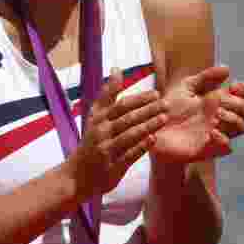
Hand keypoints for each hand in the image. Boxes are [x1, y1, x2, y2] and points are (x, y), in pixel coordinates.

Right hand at [69, 67, 166, 197]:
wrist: (77, 175)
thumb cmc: (90, 141)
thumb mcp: (95, 116)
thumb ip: (108, 94)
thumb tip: (117, 69)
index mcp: (99, 119)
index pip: (121, 105)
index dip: (139, 99)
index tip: (156, 94)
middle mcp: (101, 132)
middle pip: (127, 118)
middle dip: (148, 110)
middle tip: (166, 104)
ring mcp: (107, 150)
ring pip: (130, 135)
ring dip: (148, 126)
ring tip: (164, 118)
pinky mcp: (112, 167)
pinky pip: (129, 155)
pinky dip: (141, 147)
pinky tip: (154, 139)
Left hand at [150, 66, 243, 163]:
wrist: (154, 129)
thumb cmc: (170, 109)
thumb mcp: (185, 87)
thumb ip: (205, 77)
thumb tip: (227, 69)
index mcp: (218, 101)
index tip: (233, 87)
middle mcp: (221, 117)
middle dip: (240, 104)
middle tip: (220, 102)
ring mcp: (217, 132)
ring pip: (242, 127)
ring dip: (234, 119)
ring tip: (216, 115)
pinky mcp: (209, 148)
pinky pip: (227, 147)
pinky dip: (224, 139)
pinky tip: (212, 132)